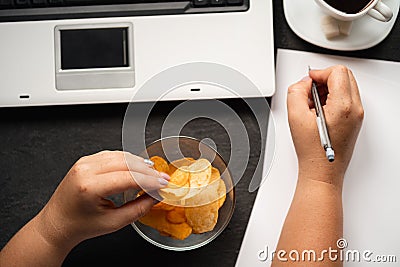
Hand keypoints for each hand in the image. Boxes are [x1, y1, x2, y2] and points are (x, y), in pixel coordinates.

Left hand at [35, 151, 169, 248]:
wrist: (56, 224)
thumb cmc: (79, 225)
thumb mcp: (113, 223)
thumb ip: (138, 209)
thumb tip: (155, 197)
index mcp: (90, 187)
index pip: (129, 178)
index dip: (150, 180)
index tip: (163, 184)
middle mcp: (85, 170)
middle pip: (126, 163)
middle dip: (148, 171)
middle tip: (162, 178)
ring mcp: (84, 163)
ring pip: (120, 155)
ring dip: (139, 163)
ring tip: (153, 173)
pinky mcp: (85, 160)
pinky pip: (111, 155)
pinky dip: (127, 160)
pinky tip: (137, 166)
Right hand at [287, 65, 363, 185]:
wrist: (322, 171)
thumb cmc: (313, 152)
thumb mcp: (295, 117)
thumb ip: (296, 92)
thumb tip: (303, 83)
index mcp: (344, 106)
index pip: (337, 72)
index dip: (319, 73)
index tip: (308, 81)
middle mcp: (355, 109)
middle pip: (344, 76)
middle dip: (324, 78)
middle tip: (309, 90)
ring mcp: (357, 115)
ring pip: (345, 85)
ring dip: (328, 88)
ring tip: (312, 104)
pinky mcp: (354, 120)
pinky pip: (346, 98)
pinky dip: (332, 98)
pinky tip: (318, 111)